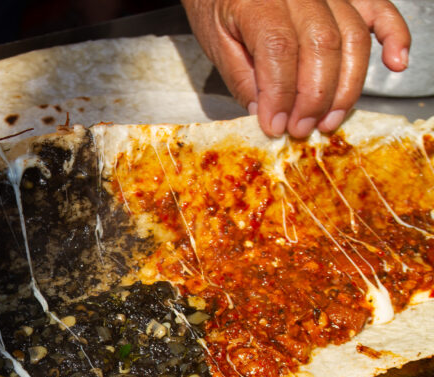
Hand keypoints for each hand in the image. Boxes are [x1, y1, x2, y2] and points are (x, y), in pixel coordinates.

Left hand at [182, 0, 410, 137]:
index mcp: (259, 1)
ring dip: (345, 86)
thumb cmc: (219, 6)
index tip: (275, 126)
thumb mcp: (216, 42)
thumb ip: (240, 76)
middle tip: (300, 129)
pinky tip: (395, 63)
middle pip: (321, 45)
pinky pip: (379, 9)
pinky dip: (393, 35)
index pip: (280, 49)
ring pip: (351, 37)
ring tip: (328, 121)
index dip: (281, 94)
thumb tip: (266, 113)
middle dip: (313, 97)